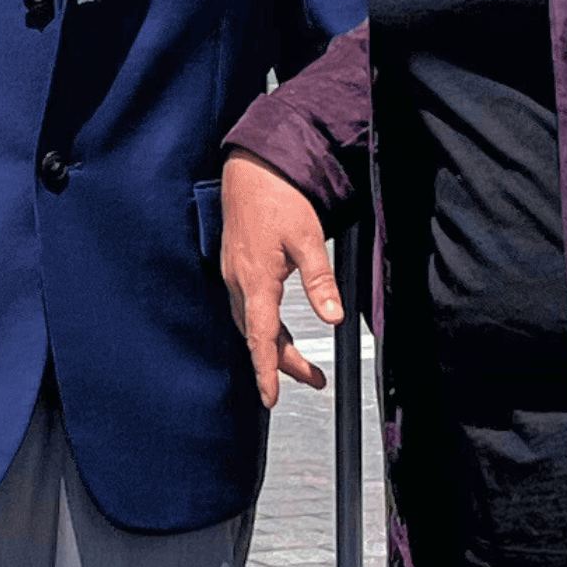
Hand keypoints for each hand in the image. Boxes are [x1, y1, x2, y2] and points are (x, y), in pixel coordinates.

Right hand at [220, 154, 342, 408]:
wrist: (251, 168)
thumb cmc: (277, 197)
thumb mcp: (307, 238)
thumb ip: (320, 280)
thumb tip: (332, 317)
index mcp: (255, 278)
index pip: (260, 337)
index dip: (267, 370)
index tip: (271, 399)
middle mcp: (238, 280)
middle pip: (257, 335)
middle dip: (282, 363)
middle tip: (314, 379)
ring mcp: (234, 273)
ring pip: (251, 322)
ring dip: (274, 345)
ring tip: (302, 363)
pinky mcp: (236, 265)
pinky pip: (247, 306)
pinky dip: (263, 325)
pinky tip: (276, 327)